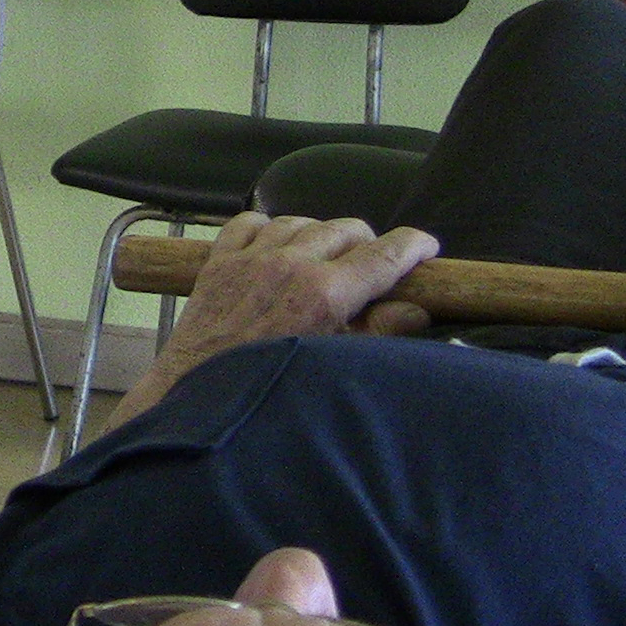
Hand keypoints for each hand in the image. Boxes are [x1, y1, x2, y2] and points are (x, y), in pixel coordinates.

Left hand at [109, 215, 437, 429]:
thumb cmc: (270, 394)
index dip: (413, 246)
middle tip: (371, 266)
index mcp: (325, 294)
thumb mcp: (334, 367)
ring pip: (301, 221)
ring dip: (320, 235)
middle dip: (368, 242)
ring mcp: (250, 259)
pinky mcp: (218, 262)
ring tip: (324, 259)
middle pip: (346, 229)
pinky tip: (274, 247)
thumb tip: (416, 310)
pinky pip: (249, 222)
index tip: (427, 248)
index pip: (384, 254)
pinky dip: (268, 228)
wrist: (198, 405)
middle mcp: (290, 266)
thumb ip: (379, 334)